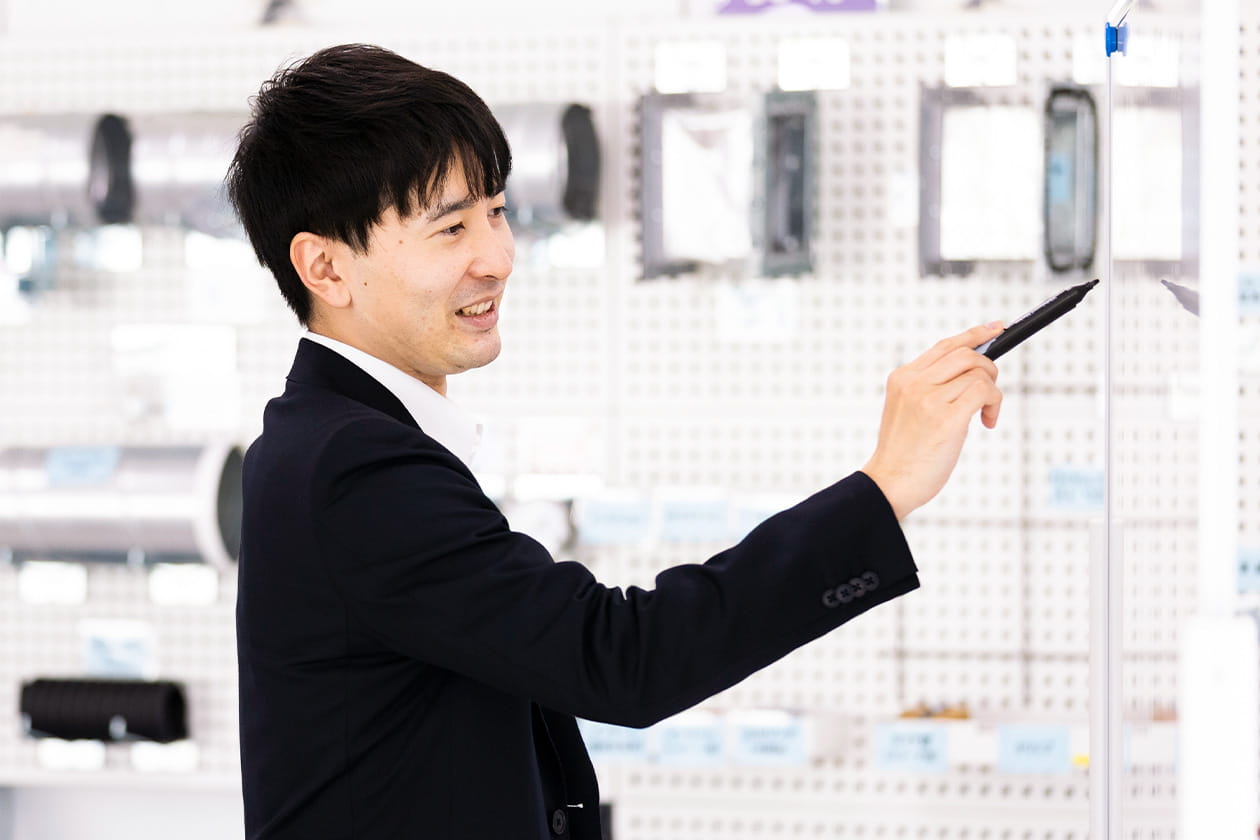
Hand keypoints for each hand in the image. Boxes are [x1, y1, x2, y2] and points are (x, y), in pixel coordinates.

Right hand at [861, 323, 1004, 520]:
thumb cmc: (903, 453)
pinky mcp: (946, 418)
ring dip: (993, 393)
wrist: (890, 483)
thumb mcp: (909, 410)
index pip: (945, 345)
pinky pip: (985, 392)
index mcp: (902, 377)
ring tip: (985, 414)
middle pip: (967, 354)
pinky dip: (994, 405)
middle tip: (989, 393)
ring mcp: (929, 399)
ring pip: (979, 373)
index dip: (975, 334)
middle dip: (989, 368)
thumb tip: (971, 372)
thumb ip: (931, 388)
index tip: (995, 328)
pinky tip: (987, 422)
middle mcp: (914, 382)